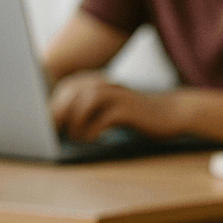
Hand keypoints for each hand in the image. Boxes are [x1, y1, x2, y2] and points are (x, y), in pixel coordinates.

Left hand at [49, 72, 187, 140]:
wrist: (171, 114)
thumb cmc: (138, 115)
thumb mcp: (111, 107)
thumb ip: (88, 109)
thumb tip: (59, 124)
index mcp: (99, 83)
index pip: (66, 89)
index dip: (54, 107)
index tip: (51, 126)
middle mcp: (107, 85)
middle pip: (72, 94)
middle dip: (60, 115)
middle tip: (58, 135)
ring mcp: (118, 96)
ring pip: (85, 103)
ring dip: (75, 123)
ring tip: (77, 137)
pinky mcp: (128, 110)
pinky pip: (102, 119)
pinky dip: (92, 131)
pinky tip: (94, 139)